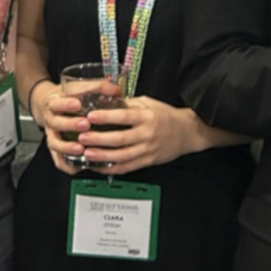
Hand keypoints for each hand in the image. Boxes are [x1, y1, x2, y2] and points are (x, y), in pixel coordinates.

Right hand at [35, 86, 106, 175]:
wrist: (50, 106)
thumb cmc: (69, 98)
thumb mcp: (79, 88)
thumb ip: (98, 87)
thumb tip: (116, 90)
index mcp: (55, 104)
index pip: (56, 103)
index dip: (65, 104)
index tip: (78, 104)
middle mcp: (52, 120)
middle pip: (55, 123)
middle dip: (70, 124)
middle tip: (85, 125)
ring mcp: (53, 135)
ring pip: (54, 143)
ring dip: (66, 147)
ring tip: (80, 148)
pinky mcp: (56, 148)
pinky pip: (57, 159)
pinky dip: (67, 164)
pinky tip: (78, 166)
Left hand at [76, 96, 198, 175]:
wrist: (188, 132)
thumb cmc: (168, 116)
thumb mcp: (149, 103)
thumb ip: (129, 104)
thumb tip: (108, 102)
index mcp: (147, 117)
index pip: (124, 117)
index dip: (106, 117)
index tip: (91, 116)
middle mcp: (146, 134)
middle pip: (120, 139)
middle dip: (99, 139)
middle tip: (83, 137)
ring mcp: (147, 150)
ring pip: (122, 156)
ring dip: (102, 156)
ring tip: (87, 153)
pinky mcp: (147, 161)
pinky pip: (126, 167)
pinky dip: (111, 169)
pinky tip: (98, 166)